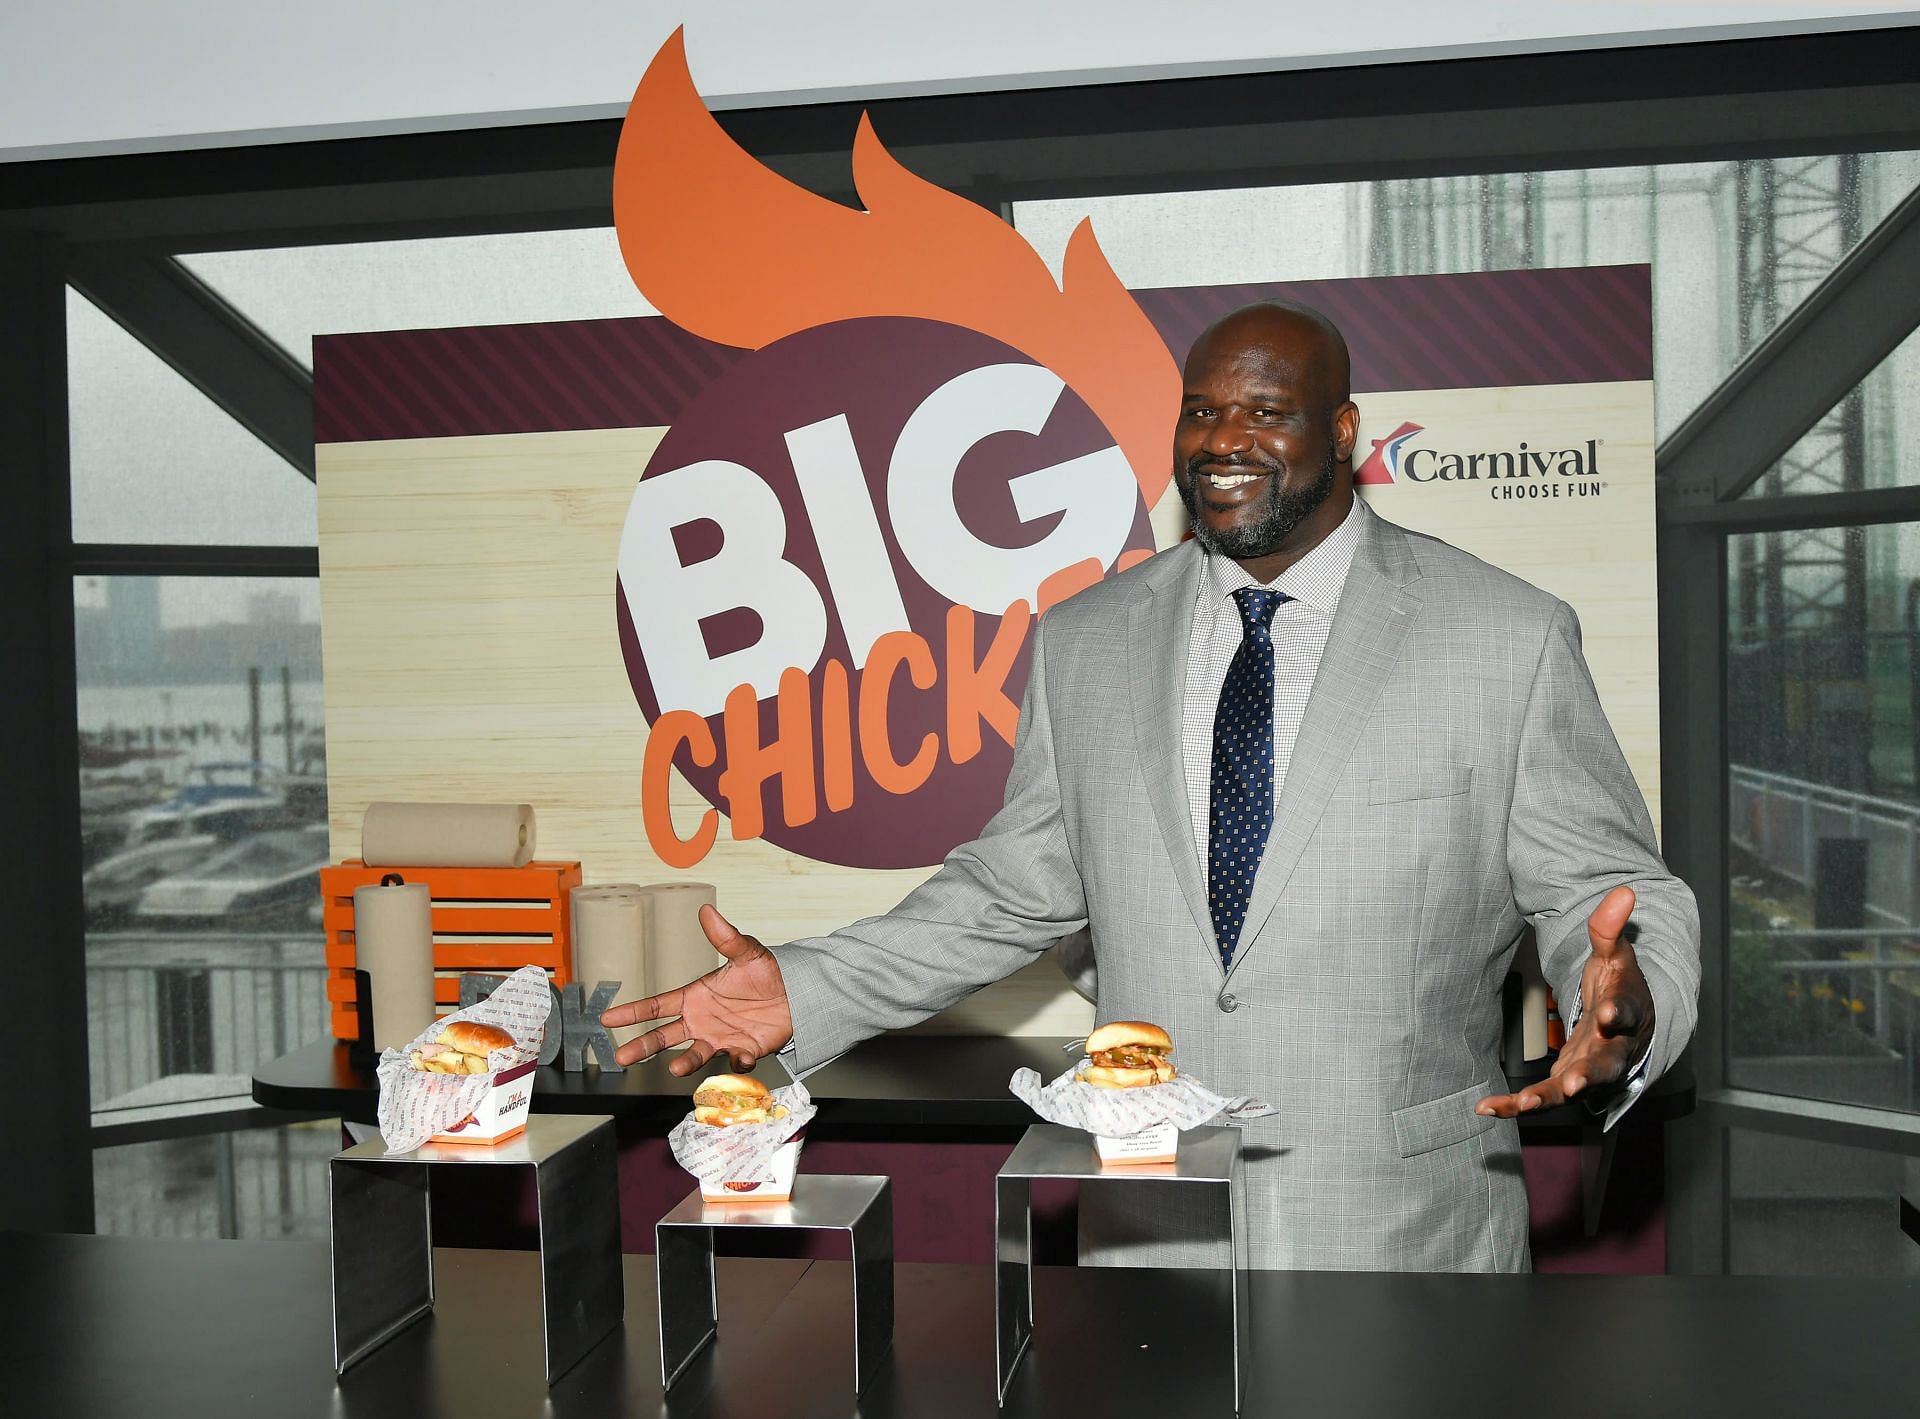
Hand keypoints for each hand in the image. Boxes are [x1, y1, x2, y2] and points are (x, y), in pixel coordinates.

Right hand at [598, 905, 793, 1074]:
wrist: (796, 992)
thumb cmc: (765, 972)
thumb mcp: (746, 951)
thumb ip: (725, 937)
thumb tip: (707, 911)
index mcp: (695, 997)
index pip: (657, 1005)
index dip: (632, 1011)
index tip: (607, 1018)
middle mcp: (702, 1021)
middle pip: (664, 1036)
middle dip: (642, 1046)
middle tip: (622, 1056)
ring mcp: (720, 1038)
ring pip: (696, 1054)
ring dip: (686, 1062)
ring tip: (676, 1067)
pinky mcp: (744, 1050)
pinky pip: (736, 1060)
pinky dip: (736, 1061)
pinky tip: (740, 1056)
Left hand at [1477, 885, 1654, 1118]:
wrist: (1629, 1023)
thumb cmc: (1618, 985)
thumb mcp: (1614, 954)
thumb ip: (1610, 928)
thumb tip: (1625, 891)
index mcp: (1625, 1012)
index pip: (1626, 1013)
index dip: (1617, 1015)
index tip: (1606, 1015)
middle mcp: (1612, 1048)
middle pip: (1605, 1065)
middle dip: (1589, 1074)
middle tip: (1573, 1083)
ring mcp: (1590, 1069)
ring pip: (1572, 1089)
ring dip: (1548, 1097)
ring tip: (1522, 1103)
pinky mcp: (1567, 1080)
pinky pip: (1544, 1097)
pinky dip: (1516, 1104)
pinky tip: (1486, 1108)